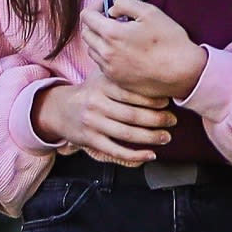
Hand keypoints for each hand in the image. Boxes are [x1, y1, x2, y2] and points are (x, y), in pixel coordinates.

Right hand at [33, 76, 177, 168]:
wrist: (58, 108)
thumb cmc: (89, 92)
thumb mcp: (101, 77)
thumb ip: (122, 75)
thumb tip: (155, 75)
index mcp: (101, 86)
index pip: (130, 93)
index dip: (151, 99)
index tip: (167, 102)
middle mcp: (96, 104)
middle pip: (132, 115)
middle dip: (157, 120)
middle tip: (173, 121)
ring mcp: (93, 124)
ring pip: (127, 134)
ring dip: (151, 137)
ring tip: (166, 137)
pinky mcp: (90, 140)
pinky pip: (116, 150)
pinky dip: (135, 155)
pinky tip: (150, 154)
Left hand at [87, 0, 209, 103]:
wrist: (182, 73)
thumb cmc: (170, 43)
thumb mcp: (150, 13)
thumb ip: (125, 3)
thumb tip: (112, 8)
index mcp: (111, 33)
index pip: (87, 16)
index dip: (95, 6)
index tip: (105, 5)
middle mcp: (105, 53)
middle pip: (86, 33)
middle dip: (95, 23)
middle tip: (111, 19)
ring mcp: (109, 69)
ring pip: (92, 50)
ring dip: (99, 40)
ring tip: (119, 36)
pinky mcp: (116, 80)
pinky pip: (102, 64)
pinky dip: (107, 55)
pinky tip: (124, 52)